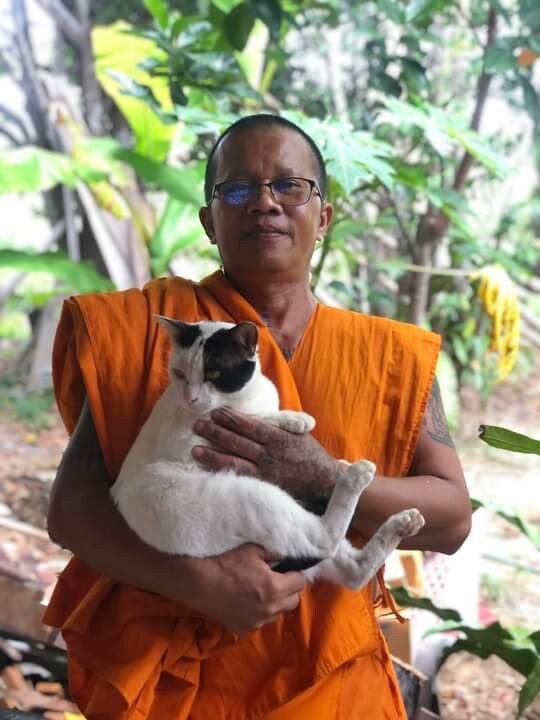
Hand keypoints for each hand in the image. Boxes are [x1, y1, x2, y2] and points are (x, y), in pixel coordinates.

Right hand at [177, 544, 305, 633]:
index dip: (296, 574)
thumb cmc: (227, 563)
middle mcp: (269, 608)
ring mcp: (257, 621)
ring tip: (260, 591)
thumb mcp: (253, 550)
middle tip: (277, 579)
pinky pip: (260, 621)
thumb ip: (273, 553)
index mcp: (274, 587)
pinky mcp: (243, 629)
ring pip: (277, 613)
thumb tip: (285, 555)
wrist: (200, 583)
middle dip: (289, 589)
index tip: (288, 569)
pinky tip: (246, 602)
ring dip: (275, 603)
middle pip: (293, 601)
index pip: (300, 583)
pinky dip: (259, 612)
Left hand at [192, 407, 340, 498]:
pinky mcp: (263, 487)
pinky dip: (224, 474)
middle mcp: (270, 455)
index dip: (231, 419)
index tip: (215, 412)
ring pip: (234, 462)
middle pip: (237, 442)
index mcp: (278, 438)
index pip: (249, 426)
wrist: (324, 483)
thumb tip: (259, 416)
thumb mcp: (298, 434)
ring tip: (195, 449)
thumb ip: (279, 425)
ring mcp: (265, 473)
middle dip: (215, 432)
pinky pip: (239, 480)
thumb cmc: (310, 455)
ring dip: (213, 455)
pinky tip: (209, 471)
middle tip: (197, 425)